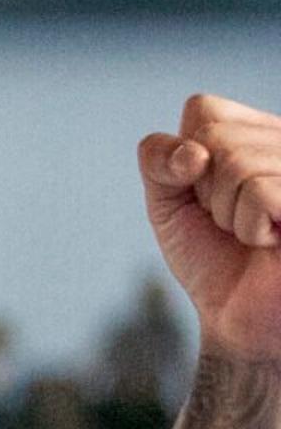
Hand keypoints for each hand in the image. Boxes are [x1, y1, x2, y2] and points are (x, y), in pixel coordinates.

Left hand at [142, 93, 280, 359]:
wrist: (240, 318)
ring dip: (229, 213)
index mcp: (259, 131)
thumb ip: (159, 162)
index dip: (186, 162)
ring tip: (255, 233)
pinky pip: (261, 191)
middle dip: (207, 191)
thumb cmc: (212, 256)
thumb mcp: (168, 203)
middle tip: (231, 221)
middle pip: (215, 135)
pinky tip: (272, 241)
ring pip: (237, 163)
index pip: (203, 110)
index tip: (205, 197)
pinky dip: (250, 226)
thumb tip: (192, 152)